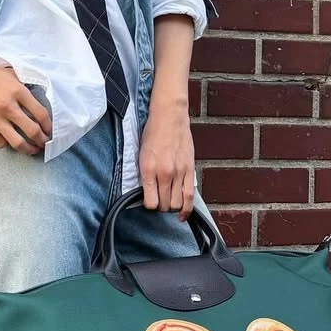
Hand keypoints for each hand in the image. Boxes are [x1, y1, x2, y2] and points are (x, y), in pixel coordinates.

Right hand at [0, 60, 51, 154]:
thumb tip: (40, 96)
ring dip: (28, 149)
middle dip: (41, 140)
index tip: (49, 130)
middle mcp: (7, 105)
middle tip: (43, 143)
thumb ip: (24, 84)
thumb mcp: (9, 73)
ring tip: (31, 150)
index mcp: (18, 90)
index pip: (41, 113)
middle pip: (32, 131)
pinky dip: (6, 143)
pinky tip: (8, 140)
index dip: (48, 125)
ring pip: (17, 142)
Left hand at [138, 98, 194, 218]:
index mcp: (148, 169)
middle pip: (163, 205)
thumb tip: (145, 192)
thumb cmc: (152, 133)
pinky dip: (186, 209)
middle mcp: (164, 173)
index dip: (148, 206)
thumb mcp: (140, 154)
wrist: (169, 117)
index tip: (148, 202)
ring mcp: (179, 173)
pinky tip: (182, 214)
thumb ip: (144, 174)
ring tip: (168, 204)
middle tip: (158, 202)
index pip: (150, 202)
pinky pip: (190, 196)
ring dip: (172, 208)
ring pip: (177, 204)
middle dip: (160, 208)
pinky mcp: (190, 170)